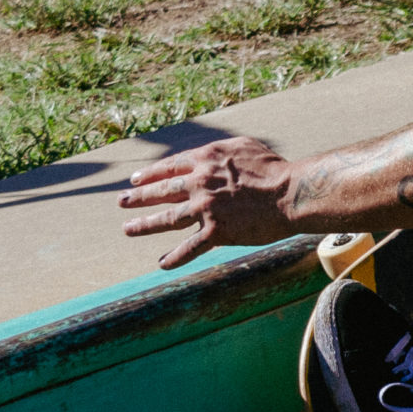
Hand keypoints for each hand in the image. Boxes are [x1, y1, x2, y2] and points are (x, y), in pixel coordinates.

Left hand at [119, 134, 293, 269]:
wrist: (290, 193)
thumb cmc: (274, 169)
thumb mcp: (243, 147)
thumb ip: (220, 152)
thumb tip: (208, 157)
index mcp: (205, 160)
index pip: (169, 167)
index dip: (150, 175)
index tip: (136, 180)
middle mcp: (199, 183)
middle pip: (161, 192)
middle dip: (138, 198)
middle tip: (122, 202)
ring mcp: (206, 208)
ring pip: (167, 219)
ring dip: (144, 225)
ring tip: (128, 229)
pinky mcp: (217, 232)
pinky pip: (191, 247)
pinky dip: (175, 257)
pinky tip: (162, 264)